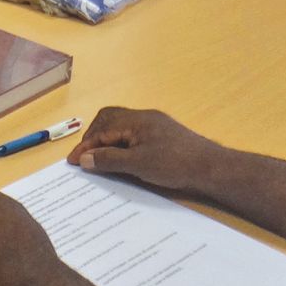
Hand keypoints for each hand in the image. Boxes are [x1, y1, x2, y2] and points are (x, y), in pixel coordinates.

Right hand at [68, 107, 224, 195]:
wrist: (212, 168)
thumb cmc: (174, 164)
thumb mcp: (137, 165)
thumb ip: (109, 160)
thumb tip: (84, 158)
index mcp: (136, 120)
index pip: (102, 130)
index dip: (85, 146)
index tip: (73, 162)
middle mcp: (144, 117)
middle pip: (109, 119)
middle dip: (94, 136)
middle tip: (85, 156)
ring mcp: (155, 124)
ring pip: (122, 125)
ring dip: (107, 139)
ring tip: (100, 157)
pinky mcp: (164, 134)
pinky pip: (133, 133)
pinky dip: (121, 143)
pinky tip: (122, 157)